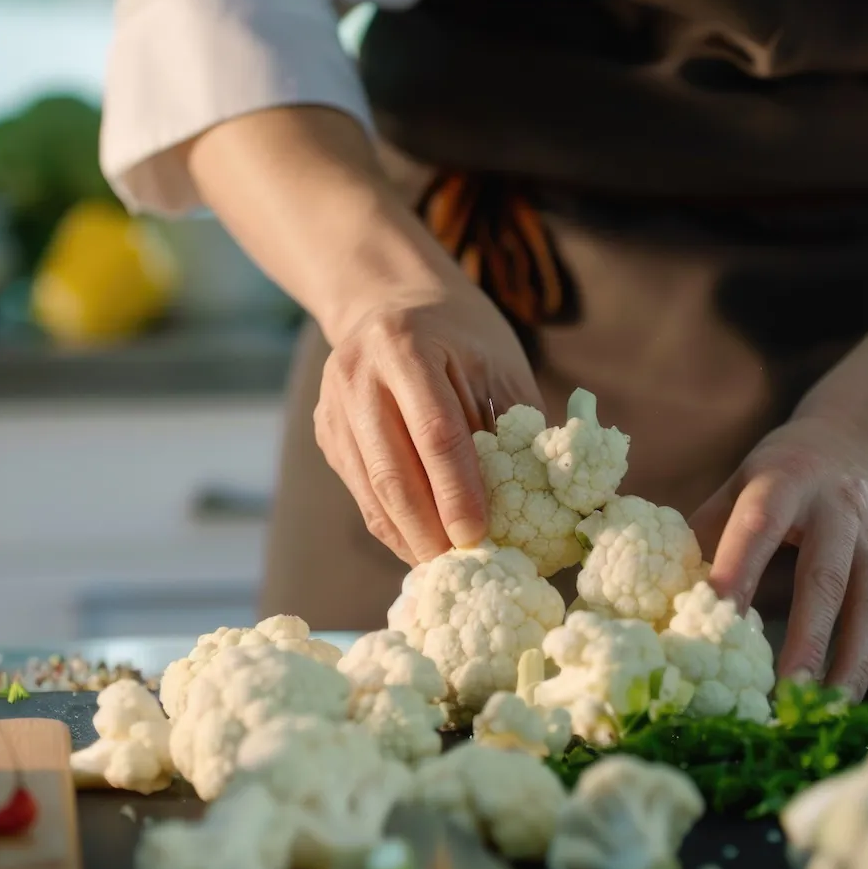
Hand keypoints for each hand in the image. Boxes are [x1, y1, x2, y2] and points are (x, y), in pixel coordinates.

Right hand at [316, 289, 541, 564]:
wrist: (386, 299)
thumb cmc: (460, 333)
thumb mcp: (497, 362)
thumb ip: (516, 425)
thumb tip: (541, 498)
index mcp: (405, 347)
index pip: (435, 434)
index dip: (459, 491)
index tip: (481, 536)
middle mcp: (358, 376)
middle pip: (393, 472)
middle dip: (430, 531)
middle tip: (465, 568)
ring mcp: (333, 408)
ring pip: (370, 492)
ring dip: (410, 538)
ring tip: (448, 569)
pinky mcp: (327, 434)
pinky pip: (362, 493)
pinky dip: (395, 526)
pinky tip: (424, 545)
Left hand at [690, 414, 867, 698]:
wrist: (863, 439)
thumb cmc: (784, 471)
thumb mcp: (742, 479)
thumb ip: (705, 529)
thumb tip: (657, 587)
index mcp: (786, 483)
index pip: (759, 527)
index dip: (738, 570)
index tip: (714, 618)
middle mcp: (838, 513)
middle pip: (827, 578)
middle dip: (810, 638)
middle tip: (787, 691)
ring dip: (852, 663)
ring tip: (828, 712)